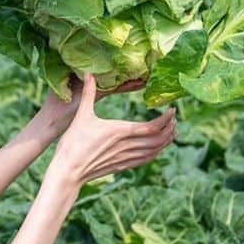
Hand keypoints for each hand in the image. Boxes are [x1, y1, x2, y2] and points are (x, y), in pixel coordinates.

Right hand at [47, 72, 175, 191]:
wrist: (68, 171)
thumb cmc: (73, 143)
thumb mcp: (82, 115)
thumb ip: (88, 93)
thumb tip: (88, 73)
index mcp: (120, 131)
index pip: (152, 127)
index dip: (165, 119)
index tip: (172, 110)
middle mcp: (126, 146)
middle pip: (158, 140)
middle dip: (170, 129)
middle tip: (175, 119)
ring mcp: (125, 158)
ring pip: (154, 151)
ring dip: (166, 142)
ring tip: (172, 132)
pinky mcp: (121, 166)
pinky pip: (145, 160)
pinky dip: (156, 153)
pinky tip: (158, 148)